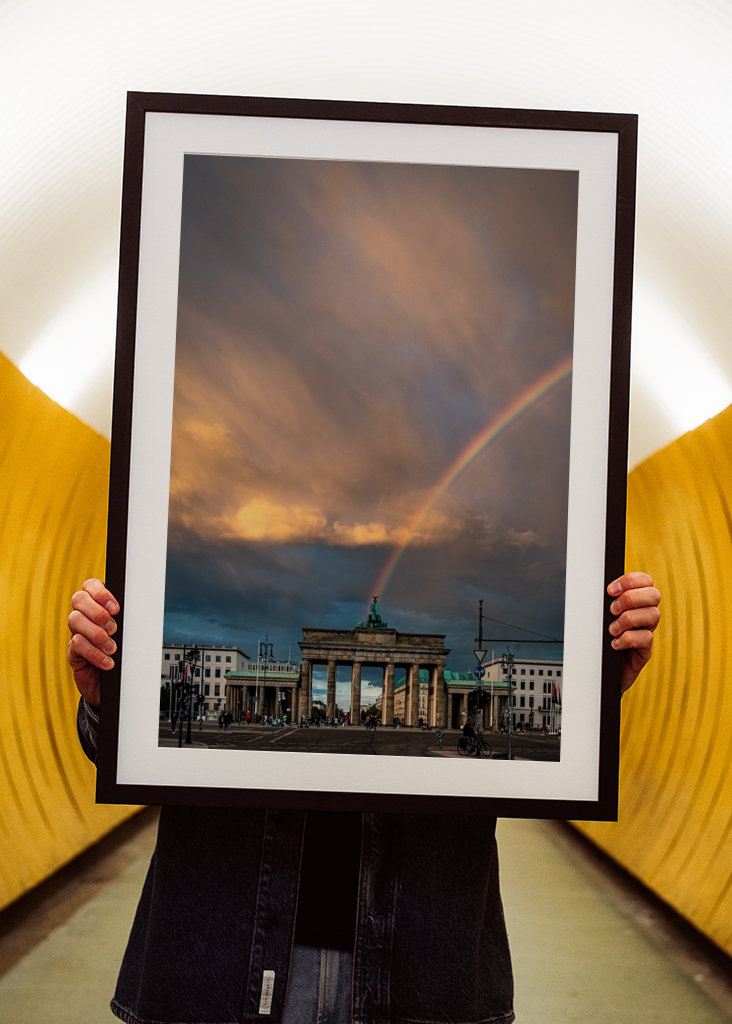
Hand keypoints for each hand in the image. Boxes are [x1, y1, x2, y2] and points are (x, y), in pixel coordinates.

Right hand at [67, 579, 118, 705]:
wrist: (115, 684)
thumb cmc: (124, 654)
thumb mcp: (129, 634)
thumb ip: (129, 620)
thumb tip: (140, 609)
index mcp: (98, 605)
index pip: (91, 585)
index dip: (100, 593)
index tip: (116, 608)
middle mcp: (84, 616)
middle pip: (79, 599)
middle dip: (98, 612)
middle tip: (114, 629)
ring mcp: (76, 632)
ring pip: (75, 620)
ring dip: (97, 634)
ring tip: (112, 648)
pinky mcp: (73, 652)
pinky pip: (77, 644)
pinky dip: (94, 653)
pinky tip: (107, 662)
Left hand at [607, 571, 660, 692]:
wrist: (598, 670)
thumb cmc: (598, 640)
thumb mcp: (599, 618)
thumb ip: (603, 602)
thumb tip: (592, 588)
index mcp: (635, 602)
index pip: (645, 581)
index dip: (631, 580)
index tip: (610, 590)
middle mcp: (644, 615)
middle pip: (654, 595)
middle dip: (631, 598)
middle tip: (612, 610)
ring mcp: (646, 632)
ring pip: (653, 615)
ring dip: (628, 619)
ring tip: (612, 629)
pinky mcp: (645, 651)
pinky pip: (646, 638)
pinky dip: (628, 639)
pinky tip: (615, 643)